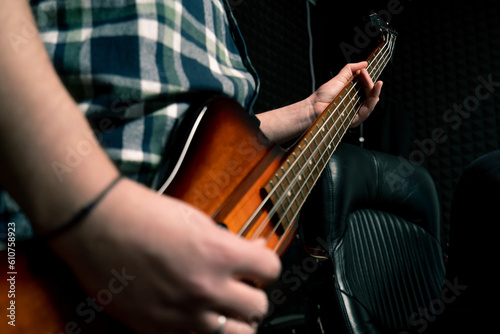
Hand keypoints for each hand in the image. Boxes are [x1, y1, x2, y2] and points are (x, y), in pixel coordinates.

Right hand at [50, 178, 280, 333]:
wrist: (98, 224)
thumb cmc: (144, 215)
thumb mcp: (197, 219)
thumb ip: (230, 241)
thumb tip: (255, 249)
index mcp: (219, 253)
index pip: (272, 269)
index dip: (267, 265)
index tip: (259, 264)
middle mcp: (205, 287)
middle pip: (259, 308)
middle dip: (254, 295)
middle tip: (242, 286)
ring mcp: (182, 314)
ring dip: (235, 320)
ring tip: (224, 306)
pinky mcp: (157, 328)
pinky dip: (200, 330)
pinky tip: (192, 313)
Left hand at [308, 61, 382, 127]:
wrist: (314, 107)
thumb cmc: (323, 96)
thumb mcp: (339, 79)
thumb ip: (351, 70)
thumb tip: (364, 63)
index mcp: (354, 94)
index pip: (367, 87)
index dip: (368, 79)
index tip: (365, 70)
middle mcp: (356, 104)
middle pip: (371, 95)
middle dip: (371, 83)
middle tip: (364, 74)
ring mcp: (356, 112)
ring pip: (372, 103)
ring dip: (375, 91)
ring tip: (375, 82)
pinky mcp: (354, 119)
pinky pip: (367, 111)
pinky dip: (372, 101)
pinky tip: (374, 93)